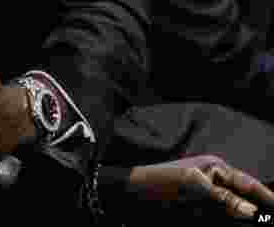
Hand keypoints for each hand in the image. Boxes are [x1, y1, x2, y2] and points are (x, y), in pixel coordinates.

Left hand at [127, 155, 273, 220]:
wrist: (129, 195)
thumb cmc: (158, 183)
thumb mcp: (192, 186)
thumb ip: (224, 199)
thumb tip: (252, 212)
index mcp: (214, 168)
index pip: (248, 183)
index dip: (266, 197)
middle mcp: (214, 182)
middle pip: (243, 199)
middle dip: (256, 210)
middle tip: (267, 220)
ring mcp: (206, 197)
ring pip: (233, 211)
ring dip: (241, 217)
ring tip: (257, 221)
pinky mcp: (198, 211)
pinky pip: (220, 217)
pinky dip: (228, 219)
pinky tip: (236, 222)